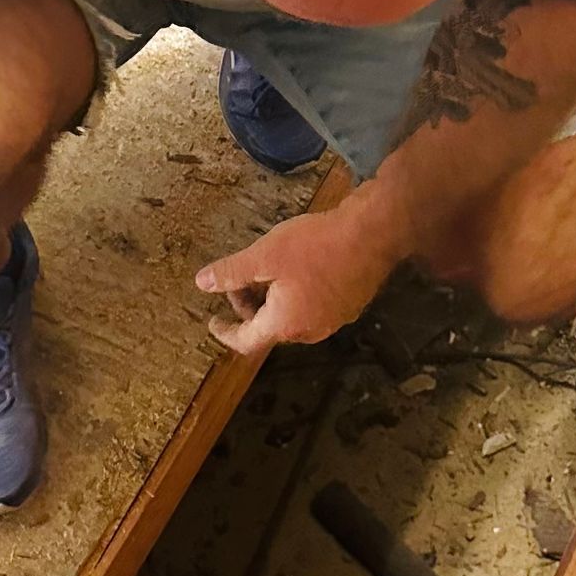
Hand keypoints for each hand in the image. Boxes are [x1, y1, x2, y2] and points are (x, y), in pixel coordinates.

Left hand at [196, 210, 393, 354]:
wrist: (373, 233)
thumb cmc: (315, 245)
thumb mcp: (264, 255)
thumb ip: (231, 272)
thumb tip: (202, 283)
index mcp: (285, 325)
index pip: (246, 341)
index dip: (225, 333)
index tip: (212, 322)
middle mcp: (309, 331)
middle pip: (270, 328)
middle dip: (250, 307)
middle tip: (241, 278)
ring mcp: (333, 320)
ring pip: (292, 317)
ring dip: (274, 301)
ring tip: (269, 269)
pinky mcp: (349, 306)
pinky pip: (313, 308)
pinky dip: (297, 296)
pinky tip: (299, 267)